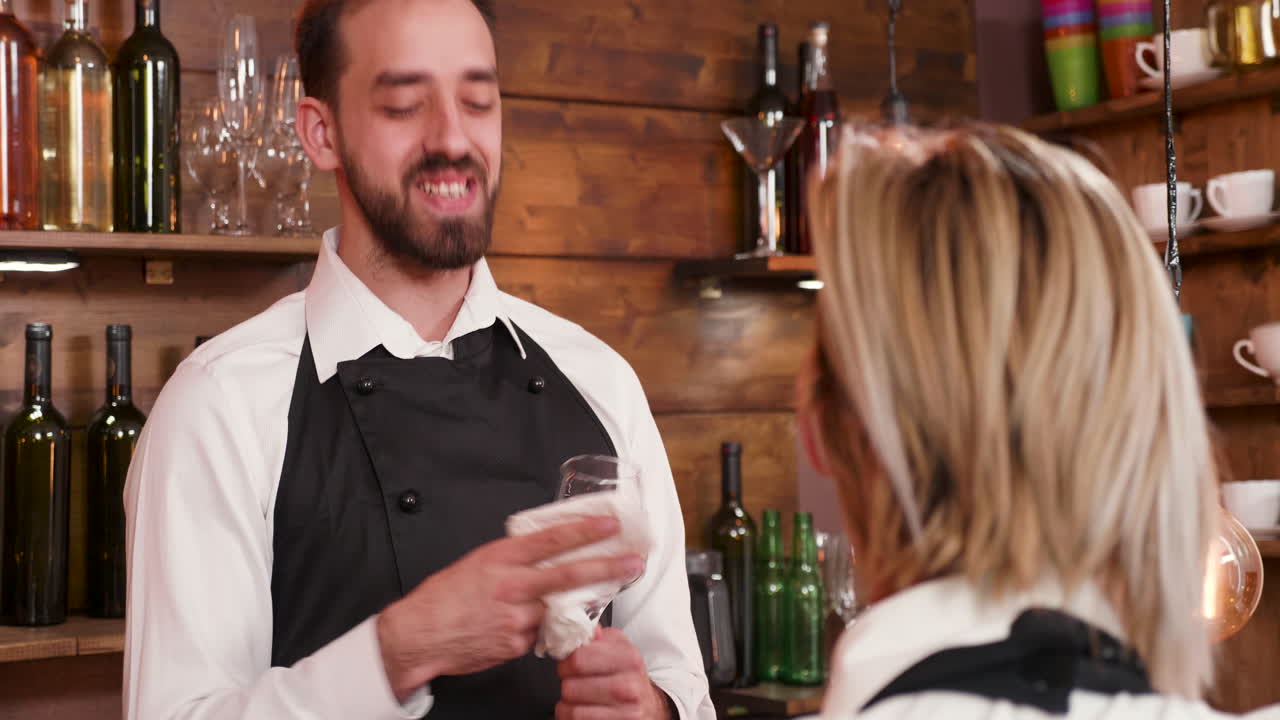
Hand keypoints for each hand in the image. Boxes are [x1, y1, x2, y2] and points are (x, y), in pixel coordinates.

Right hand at [377, 516, 643, 701]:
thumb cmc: (443, 596)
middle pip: (570, 574)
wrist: (419, 635)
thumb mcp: (477, 562)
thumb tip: (543, 555)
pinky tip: (512, 625)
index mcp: (502, 557)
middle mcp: (513, 585)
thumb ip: (513, 559)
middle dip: (608, 568)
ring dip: (568, 605)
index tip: (611, 525)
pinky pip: (538, 633)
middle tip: (634, 562)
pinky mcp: (517, 644)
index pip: (553, 539)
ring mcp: (517, 617)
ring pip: (556, 608)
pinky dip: (536, 628)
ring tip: (566, 597)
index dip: (586, 531)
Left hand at [556, 628, 674, 719]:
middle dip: (566, 684)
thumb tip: (579, 626)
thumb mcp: (619, 648)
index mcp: (629, 658)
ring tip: (578, 698)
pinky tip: (583, 710)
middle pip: (570, 686)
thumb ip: (598, 637)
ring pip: (571, 710)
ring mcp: (626, 713)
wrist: (649, 706)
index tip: (569, 663)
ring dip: (568, 705)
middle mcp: (629, 687)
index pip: (578, 659)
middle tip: (574, 682)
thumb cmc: (628, 676)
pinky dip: (573, 718)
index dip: (565, 661)